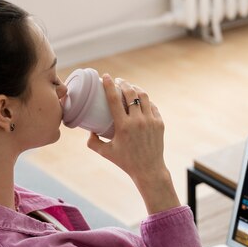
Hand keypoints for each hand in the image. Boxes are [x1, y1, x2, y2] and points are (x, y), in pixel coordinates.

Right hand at [87, 74, 179, 214]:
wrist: (149, 170)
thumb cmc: (125, 162)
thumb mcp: (105, 152)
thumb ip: (93, 142)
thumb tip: (88, 130)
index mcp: (123, 126)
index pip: (114, 99)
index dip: (109, 85)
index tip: (106, 76)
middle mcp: (138, 121)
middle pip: (131, 93)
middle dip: (123, 83)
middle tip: (118, 81)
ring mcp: (150, 121)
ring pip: (144, 96)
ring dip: (136, 88)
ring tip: (130, 87)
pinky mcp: (159, 123)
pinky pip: (152, 106)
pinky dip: (145, 100)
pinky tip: (141, 99)